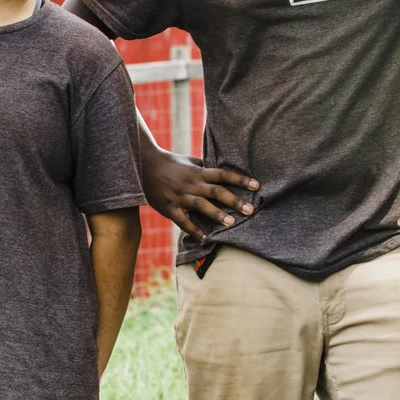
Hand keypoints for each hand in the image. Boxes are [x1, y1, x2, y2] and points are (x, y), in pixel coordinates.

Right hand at [141, 150, 258, 242]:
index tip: (257, 186)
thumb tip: (225, 171)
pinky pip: (182, 221)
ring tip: (232, 223)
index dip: (240, 180)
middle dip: (234, 201)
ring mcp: (179, 196)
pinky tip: (205, 239)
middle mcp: (191, 184)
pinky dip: (194, 230)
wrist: (143, 166)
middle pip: (216, 191)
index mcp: (198, 172)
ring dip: (217, 214)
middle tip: (251, 210)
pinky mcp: (169, 208)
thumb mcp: (190, 161)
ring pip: (201, 206)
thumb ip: (207, 168)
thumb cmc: (170, 163)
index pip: (223, 174)